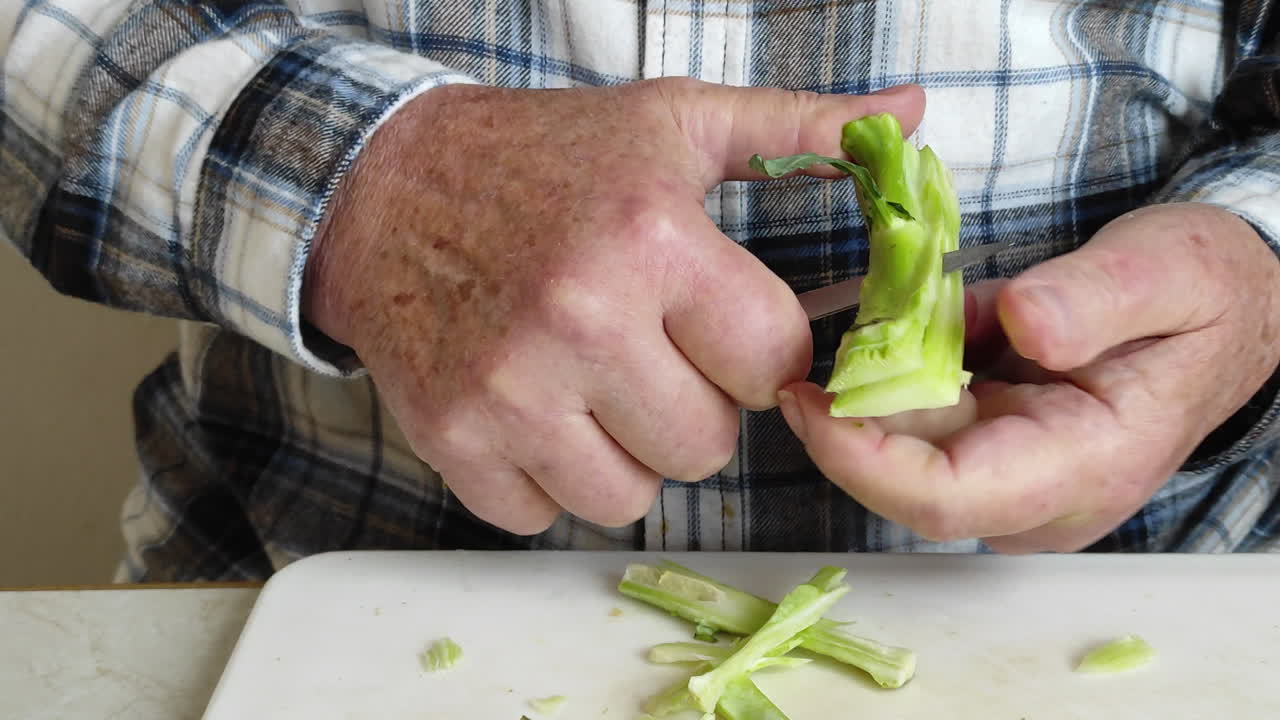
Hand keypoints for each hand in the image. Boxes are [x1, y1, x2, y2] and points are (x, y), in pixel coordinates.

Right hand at [304, 78, 925, 533]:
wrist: (384, 187)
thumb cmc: (541, 158)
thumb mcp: (673, 124)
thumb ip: (799, 130)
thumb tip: (910, 115)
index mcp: (651, 241)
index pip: (773, 364)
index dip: (758, 354)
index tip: (721, 331)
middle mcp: (581, 322)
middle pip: (709, 446)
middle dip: (695, 407)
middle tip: (649, 353)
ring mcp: (510, 391)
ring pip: (633, 497)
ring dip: (626, 454)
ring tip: (594, 386)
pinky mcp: (453, 439)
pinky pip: (543, 515)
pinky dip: (549, 479)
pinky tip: (535, 413)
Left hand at [779, 202, 1279, 551]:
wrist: (1228, 312)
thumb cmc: (1203, 291)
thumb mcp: (1167, 269)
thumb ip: (1097, 298)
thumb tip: (1023, 320)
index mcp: (1087, 464)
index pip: (946, 498)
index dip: (861, 460)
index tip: (807, 397)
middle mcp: (1040, 495)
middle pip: (907, 484)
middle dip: (849, 416)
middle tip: (821, 338)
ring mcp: (1013, 481)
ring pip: (904, 454)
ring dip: (870, 389)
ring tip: (873, 313)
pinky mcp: (994, 454)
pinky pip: (920, 426)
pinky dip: (895, 375)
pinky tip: (906, 323)